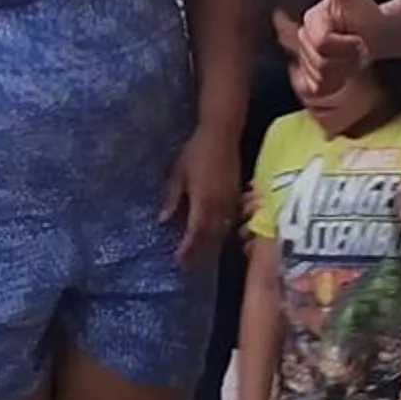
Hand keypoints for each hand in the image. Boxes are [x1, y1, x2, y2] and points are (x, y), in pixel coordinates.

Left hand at [162, 120, 241, 263]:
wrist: (222, 134)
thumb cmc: (196, 151)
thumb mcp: (178, 173)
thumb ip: (172, 198)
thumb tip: (163, 220)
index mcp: (203, 201)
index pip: (196, 232)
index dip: (188, 248)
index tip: (179, 260)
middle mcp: (219, 205)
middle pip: (211, 236)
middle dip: (200, 252)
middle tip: (189, 265)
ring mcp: (230, 201)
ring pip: (222, 230)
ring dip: (211, 244)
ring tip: (201, 254)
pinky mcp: (237, 195)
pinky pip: (230, 220)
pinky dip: (221, 230)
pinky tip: (215, 233)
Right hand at [296, 0, 380, 102]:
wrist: (374, 34)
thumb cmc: (365, 14)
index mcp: (311, 18)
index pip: (321, 42)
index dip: (344, 45)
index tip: (359, 41)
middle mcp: (303, 37)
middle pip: (319, 63)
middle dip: (344, 60)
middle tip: (359, 50)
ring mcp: (304, 58)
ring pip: (318, 77)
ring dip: (342, 72)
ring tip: (352, 60)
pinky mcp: (309, 76)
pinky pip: (314, 89)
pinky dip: (332, 85)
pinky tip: (343, 74)